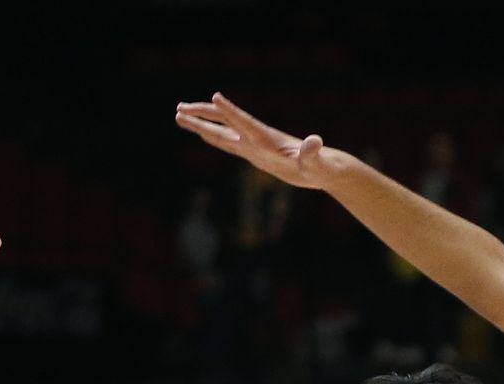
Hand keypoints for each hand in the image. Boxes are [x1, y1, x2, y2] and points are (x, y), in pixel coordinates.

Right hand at [174, 93, 341, 190]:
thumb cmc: (321, 167)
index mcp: (268, 139)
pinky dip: (215, 136)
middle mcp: (257, 138)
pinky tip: (204, 133)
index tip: (214, 96)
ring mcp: (255, 145)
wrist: (324, 167)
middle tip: (179, 108)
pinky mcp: (255, 153)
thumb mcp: (316, 163)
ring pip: (223, 131)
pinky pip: (230, 143)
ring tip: (179, 115)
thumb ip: (312, 154)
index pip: (245, 123)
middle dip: (203, 115)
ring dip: (202, 124)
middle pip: (226, 123)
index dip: (231, 112)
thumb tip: (314, 142)